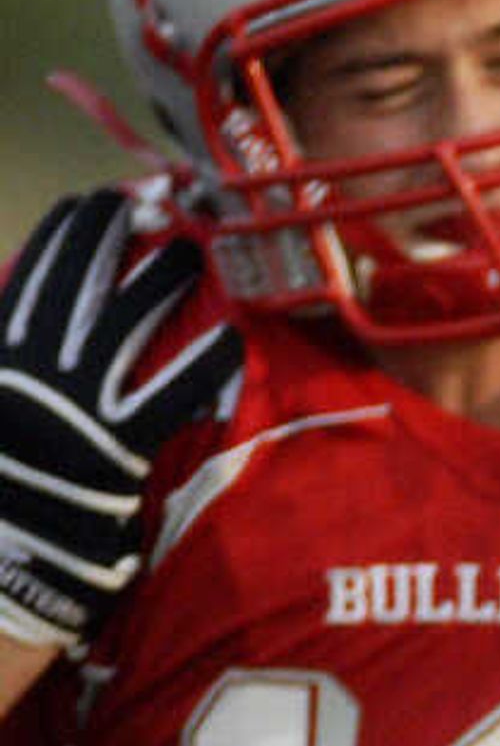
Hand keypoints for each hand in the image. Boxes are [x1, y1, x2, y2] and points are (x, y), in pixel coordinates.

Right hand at [0, 189, 238, 652]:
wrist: (3, 543)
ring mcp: (78, 400)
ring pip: (124, 321)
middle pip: (79, 280)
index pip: (34, 271)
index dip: (65, 232)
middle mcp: (36, 363)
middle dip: (111, 235)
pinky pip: (169, 394)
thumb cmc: (7, 474)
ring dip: (160, 281)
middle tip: (146, 205)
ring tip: (191, 253)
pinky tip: (231, 336)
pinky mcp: (117, 442)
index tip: (90, 202)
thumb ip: (11, 344)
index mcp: (2, 347)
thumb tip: (19, 306)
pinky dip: (201, 364)